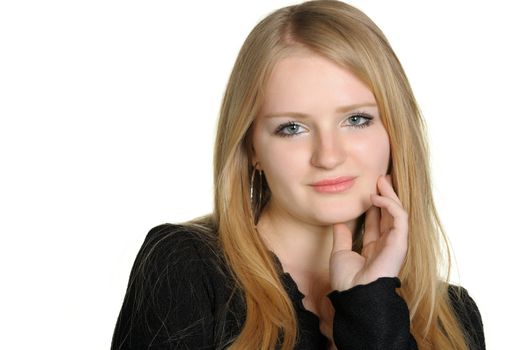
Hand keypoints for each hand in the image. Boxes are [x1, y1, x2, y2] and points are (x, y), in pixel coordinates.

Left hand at [329, 174, 407, 290]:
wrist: (353, 294)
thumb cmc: (347, 280)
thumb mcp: (340, 253)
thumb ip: (342, 237)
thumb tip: (339, 223)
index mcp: (375, 248)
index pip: (378, 222)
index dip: (375, 206)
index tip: (370, 190)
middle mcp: (387, 245)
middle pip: (390, 215)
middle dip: (387, 195)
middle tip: (380, 178)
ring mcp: (395, 244)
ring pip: (398, 213)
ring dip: (390, 195)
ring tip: (381, 180)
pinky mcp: (400, 243)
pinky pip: (400, 218)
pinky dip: (390, 205)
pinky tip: (377, 197)